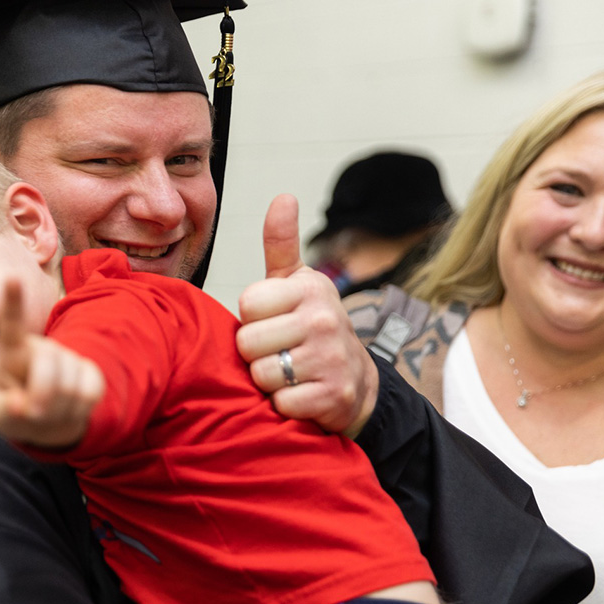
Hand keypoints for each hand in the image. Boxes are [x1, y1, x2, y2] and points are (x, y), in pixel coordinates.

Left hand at [0, 280, 102, 448]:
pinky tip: (68, 409)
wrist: (43, 417)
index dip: (13, 301)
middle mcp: (41, 346)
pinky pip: (91, 391)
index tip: (12, 278)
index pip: (11, 323)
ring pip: (71, 385)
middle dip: (41, 398)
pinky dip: (79, 410)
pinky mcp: (88, 369)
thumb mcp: (0, 414)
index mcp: (12, 351)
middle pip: (48, 365)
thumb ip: (8, 410)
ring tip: (47, 412)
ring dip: (59, 410)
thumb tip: (24, 407)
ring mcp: (66, 356)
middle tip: (33, 414)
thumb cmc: (13, 409)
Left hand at [235, 194, 377, 435]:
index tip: (272, 322)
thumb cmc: (312, 327)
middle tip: (279, 352)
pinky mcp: (332, 398)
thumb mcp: (298, 283)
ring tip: (289, 373)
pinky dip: (284, 406)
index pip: (247, 304)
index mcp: (310, 288)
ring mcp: (331, 359)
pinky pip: (280, 404)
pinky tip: (301, 394)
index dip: (251, 319)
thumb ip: (281, 244)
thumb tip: (283, 197)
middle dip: (256, 353)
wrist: (356, 382)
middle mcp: (324, 319)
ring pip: (260, 375)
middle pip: (247, 342)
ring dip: (268, 381)